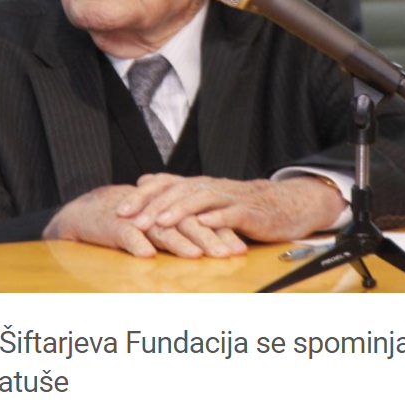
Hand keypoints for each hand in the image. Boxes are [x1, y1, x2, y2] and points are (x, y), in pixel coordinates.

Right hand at [43, 185, 246, 258]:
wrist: (92, 210)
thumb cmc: (134, 222)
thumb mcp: (162, 230)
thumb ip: (185, 237)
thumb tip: (217, 250)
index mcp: (174, 214)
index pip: (203, 222)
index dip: (222, 234)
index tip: (240, 249)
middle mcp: (160, 214)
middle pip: (189, 225)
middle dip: (209, 239)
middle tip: (227, 253)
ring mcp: (139, 219)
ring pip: (162, 230)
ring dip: (179, 243)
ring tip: (195, 255)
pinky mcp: (116, 225)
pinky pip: (128, 235)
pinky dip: (137, 244)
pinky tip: (147, 254)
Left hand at [117, 174, 345, 242]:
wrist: (284, 205)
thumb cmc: (240, 206)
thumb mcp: (205, 198)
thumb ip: (176, 190)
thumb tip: (144, 180)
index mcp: (198, 185)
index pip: (164, 184)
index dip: (141, 196)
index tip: (120, 211)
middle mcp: (210, 187)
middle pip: (178, 191)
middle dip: (153, 205)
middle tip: (133, 220)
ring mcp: (230, 198)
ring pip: (201, 199)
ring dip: (179, 210)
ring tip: (161, 221)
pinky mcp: (250, 212)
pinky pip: (232, 213)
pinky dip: (217, 217)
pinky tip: (204, 224)